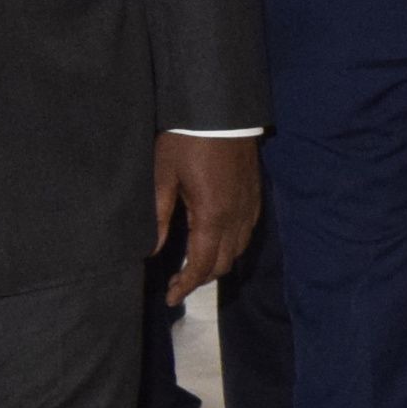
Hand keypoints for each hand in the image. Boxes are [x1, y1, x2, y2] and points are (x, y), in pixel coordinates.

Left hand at [151, 133, 260, 307]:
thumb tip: (151, 250)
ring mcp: (250, 207)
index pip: (202, 265)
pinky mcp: (255, 196)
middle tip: (176, 282)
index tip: (171, 297)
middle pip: (223, 263)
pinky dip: (231, 246)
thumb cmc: (186, 140)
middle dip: (200, 279)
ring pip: (238, 250)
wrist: (220, 110)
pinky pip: (246, 233)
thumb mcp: (163, 177)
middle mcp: (237, 217)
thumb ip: (158, 217)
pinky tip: (214, 241)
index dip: (186, 285)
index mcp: (212, 215)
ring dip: (217, 263)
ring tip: (193, 265)